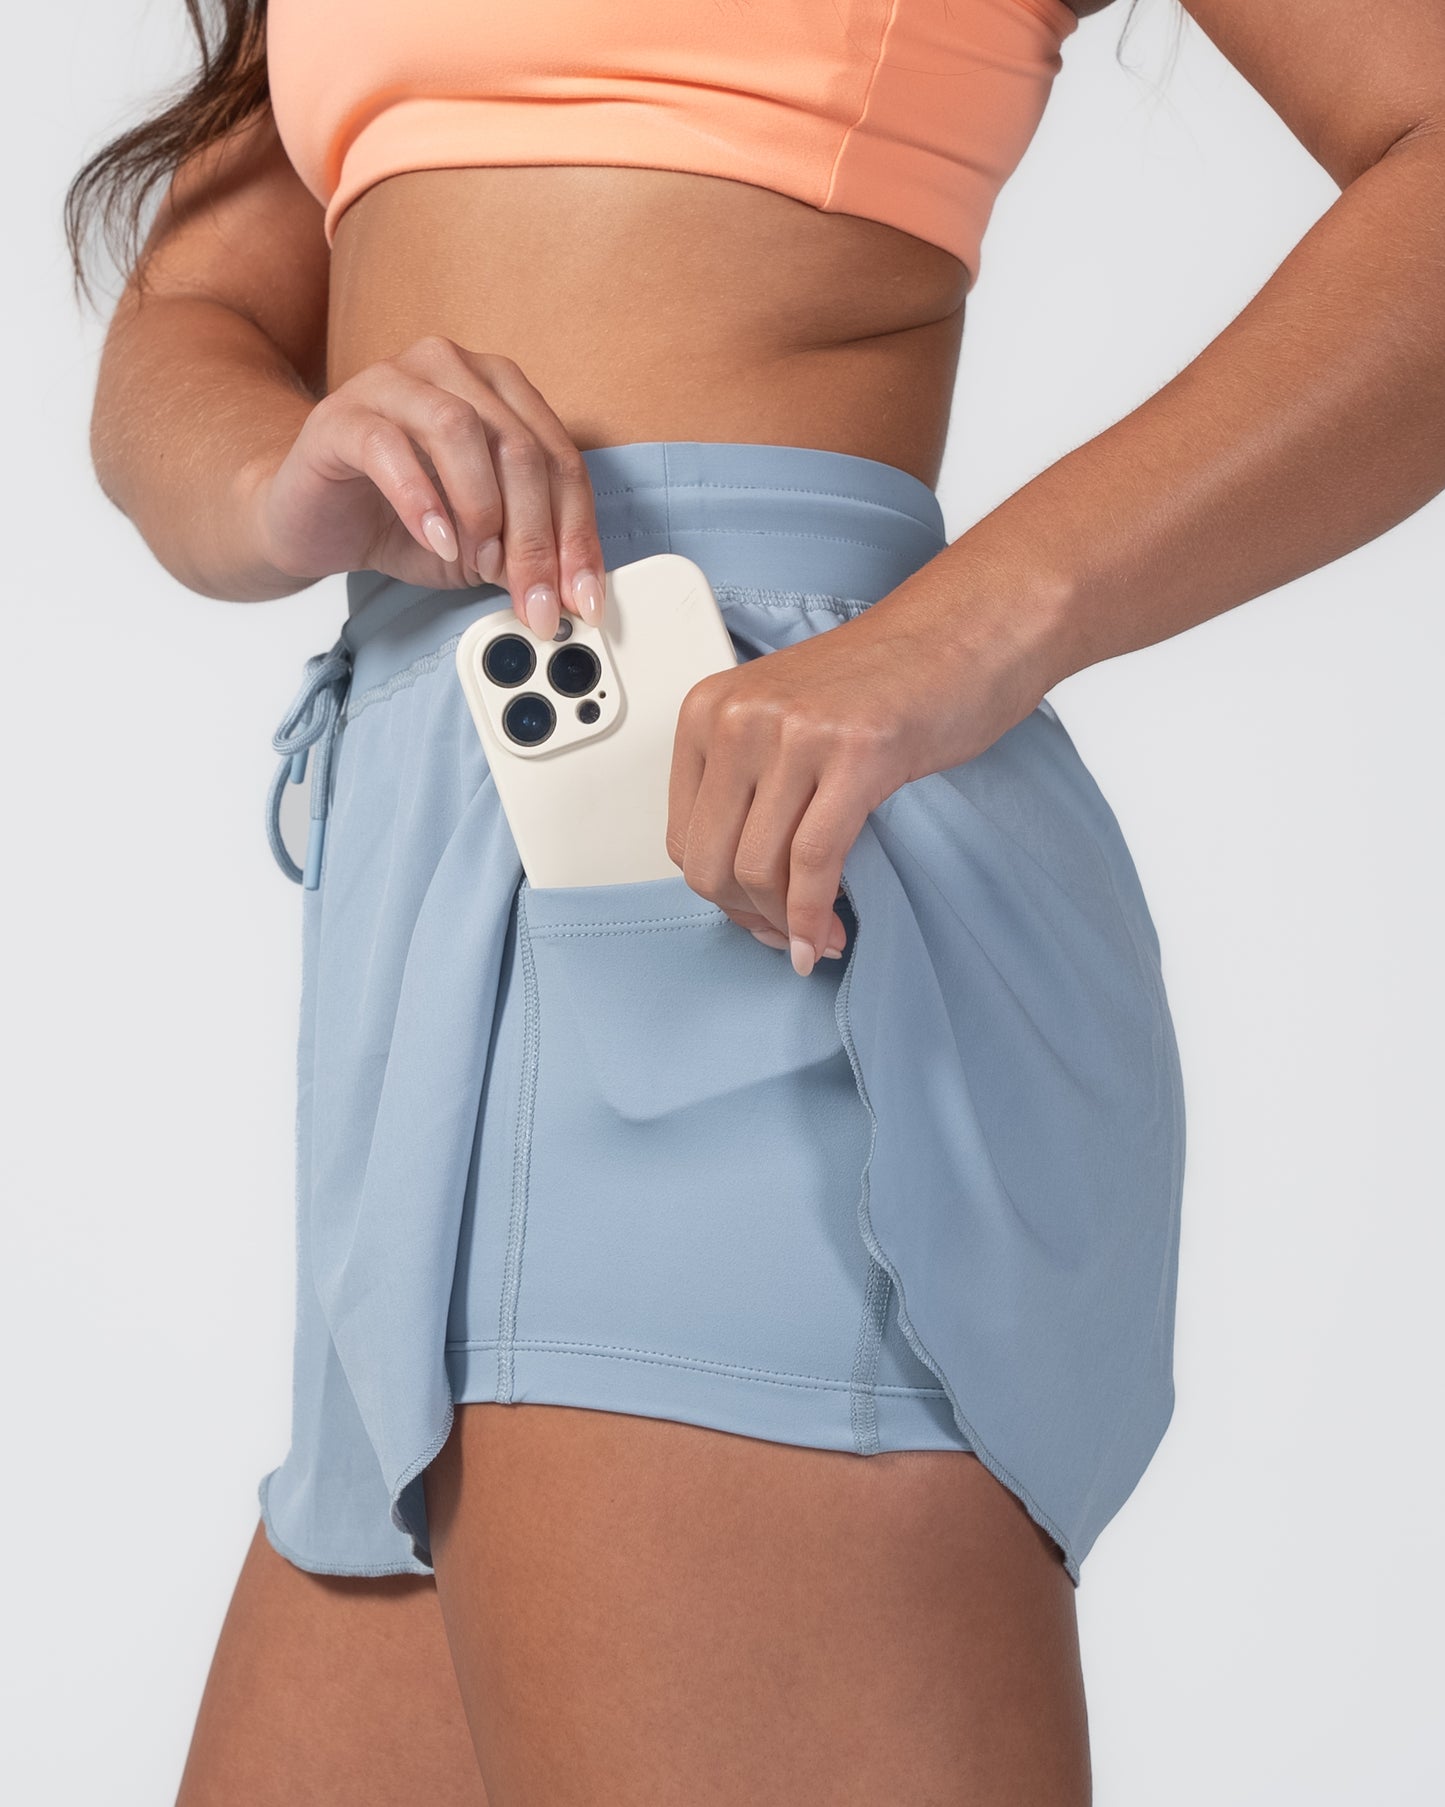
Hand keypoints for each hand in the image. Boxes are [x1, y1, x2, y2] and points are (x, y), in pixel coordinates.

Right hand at [252, 335, 605, 635]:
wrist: (311, 519)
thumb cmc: (401, 522)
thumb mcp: (481, 547)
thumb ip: (522, 555)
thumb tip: (567, 591)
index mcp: (501, 392)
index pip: (561, 461)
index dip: (578, 535)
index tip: (583, 597)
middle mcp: (452, 370)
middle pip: (519, 448)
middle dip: (536, 538)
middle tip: (534, 599)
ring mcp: (393, 382)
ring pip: (461, 431)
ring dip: (482, 510)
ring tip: (479, 564)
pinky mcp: (341, 415)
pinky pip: (389, 447)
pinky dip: (422, 501)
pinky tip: (435, 542)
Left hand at [666, 591, 1048, 972]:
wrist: (966, 631)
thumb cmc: (889, 681)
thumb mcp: (789, 725)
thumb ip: (753, 788)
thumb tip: (740, 886)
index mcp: (710, 709)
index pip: (682, 836)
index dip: (718, 894)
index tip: (754, 916)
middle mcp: (739, 717)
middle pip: (710, 861)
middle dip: (749, 917)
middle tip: (785, 938)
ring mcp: (794, 734)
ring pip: (757, 870)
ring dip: (787, 924)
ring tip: (817, 939)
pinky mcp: (853, 753)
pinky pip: (814, 862)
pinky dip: (815, 915)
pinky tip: (828, 933)